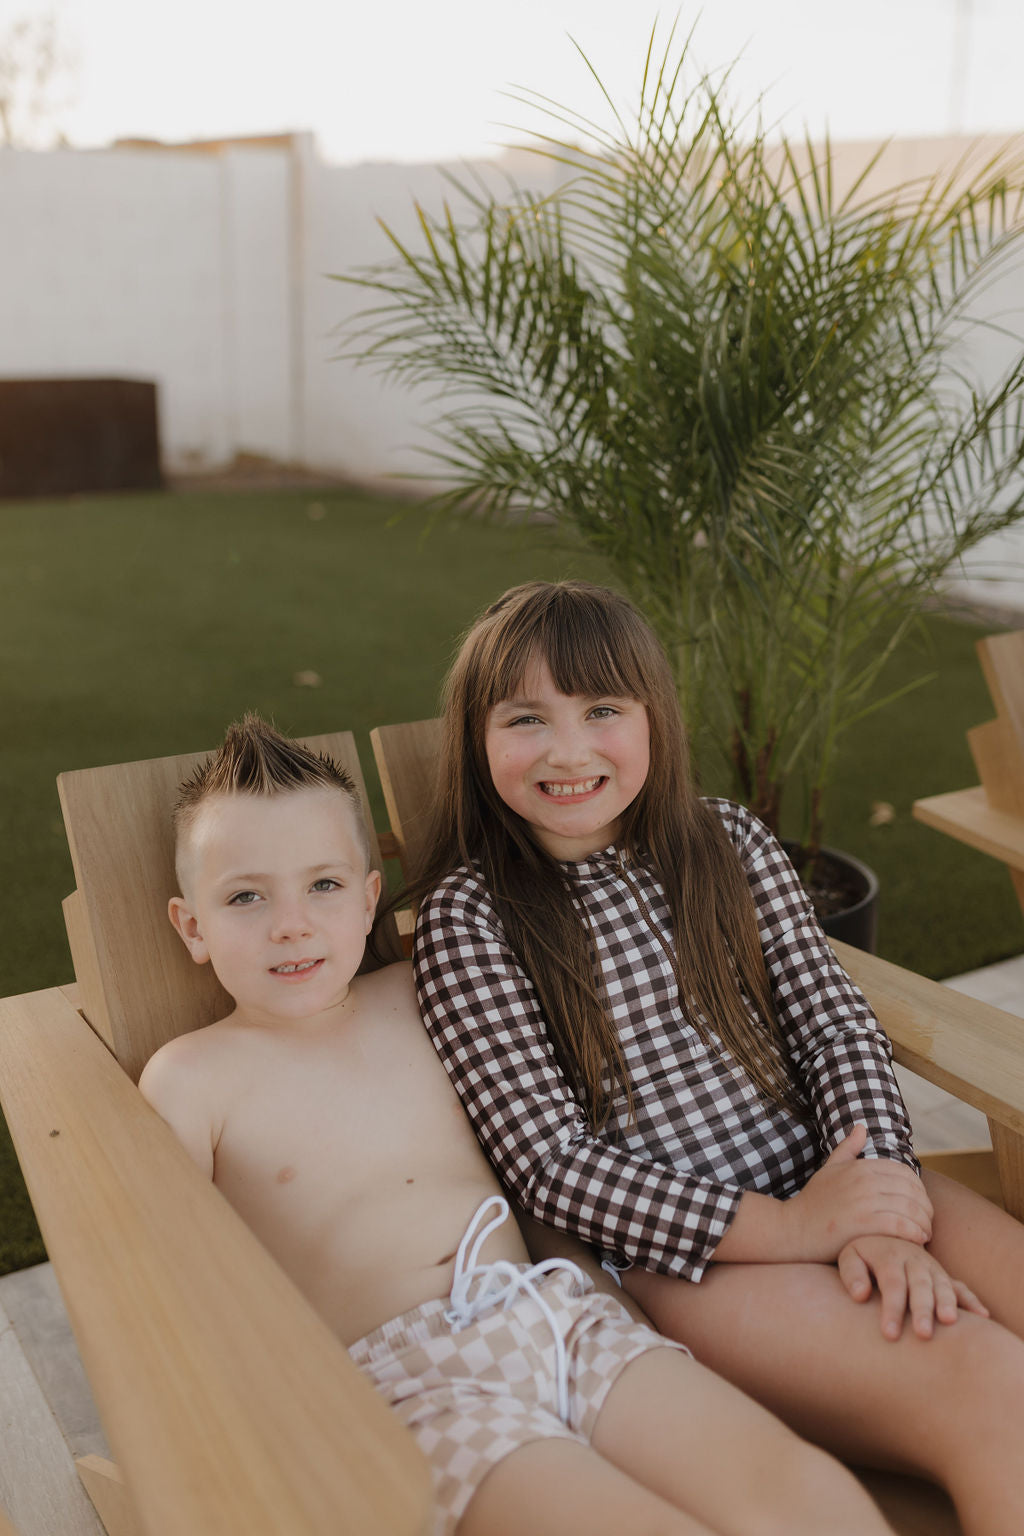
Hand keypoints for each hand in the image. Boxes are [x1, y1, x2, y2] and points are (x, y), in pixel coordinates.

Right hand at [782, 1124, 932, 1261]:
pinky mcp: (863, 1223)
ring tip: (925, 1234)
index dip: (919, 1189)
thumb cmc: (813, 1202)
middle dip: (926, 1207)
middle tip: (927, 1222)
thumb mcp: (829, 1169)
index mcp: (860, 1166)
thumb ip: (847, 1148)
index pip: (905, 1173)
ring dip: (924, 1222)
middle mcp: (864, 1180)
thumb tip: (861, 1128)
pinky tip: (919, 1240)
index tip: (921, 1205)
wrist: (792, 1229)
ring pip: (910, 1208)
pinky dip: (915, 1233)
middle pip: (912, 1190)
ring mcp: (863, 1201)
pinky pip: (900, 1225)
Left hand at [837, 1235, 988, 1339]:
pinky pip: (960, 1287)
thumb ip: (851, 1275)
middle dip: (923, 1310)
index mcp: (889, 1257)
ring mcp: (931, 1268)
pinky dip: (972, 1300)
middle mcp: (913, 1261)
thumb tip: (860, 1295)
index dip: (892, 1309)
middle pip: (920, 1285)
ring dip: (947, 1303)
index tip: (890, 1335)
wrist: (883, 1232)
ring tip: (949, 1322)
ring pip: (942, 1285)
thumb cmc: (862, 1254)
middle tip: (923, 1335)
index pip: (892, 1284)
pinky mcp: (942, 1276)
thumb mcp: (849, 1257)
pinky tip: (983, 1316)